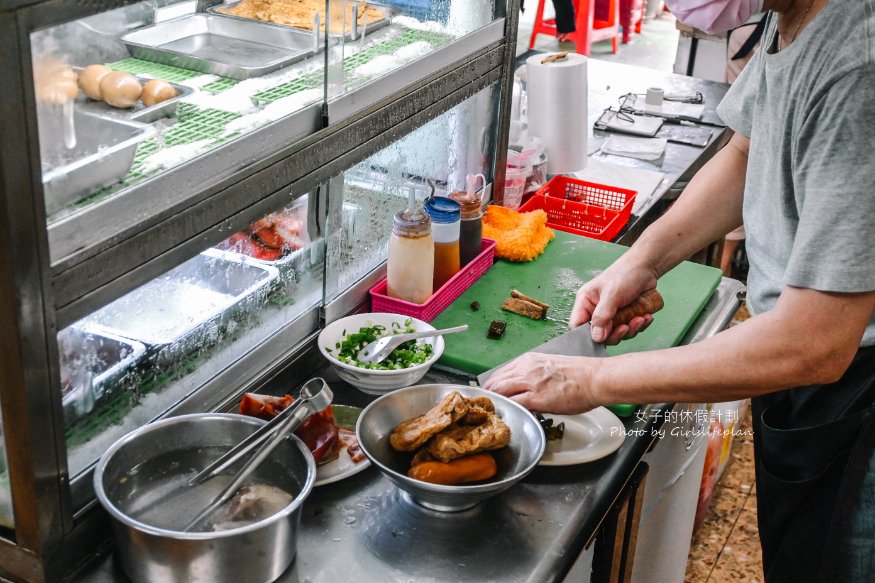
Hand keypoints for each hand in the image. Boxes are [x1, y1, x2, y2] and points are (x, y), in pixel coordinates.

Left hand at [483, 353, 600, 413]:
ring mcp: (531, 383)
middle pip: (496, 382)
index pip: (501, 372)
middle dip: (489, 394)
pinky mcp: (537, 398)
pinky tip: (506, 415)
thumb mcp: (549, 365)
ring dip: (495, 402)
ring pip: (501, 392)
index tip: (491, 392)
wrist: (595, 378)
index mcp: (529, 360)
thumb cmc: (579, 374)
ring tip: (493, 411)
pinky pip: (515, 404)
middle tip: (487, 405)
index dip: (493, 384)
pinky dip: (508, 409)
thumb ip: (533, 374)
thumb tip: (523, 386)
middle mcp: (526, 369)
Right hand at [570, 258, 658, 343]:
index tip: (603, 337)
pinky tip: (646, 317)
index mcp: (586, 302)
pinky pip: (630, 329)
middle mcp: (597, 310)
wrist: (647, 267)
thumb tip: (596, 338)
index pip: (578, 325)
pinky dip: (639, 326)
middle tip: (626, 328)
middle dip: (615, 333)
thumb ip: (602, 316)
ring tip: (639, 318)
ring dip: (630, 329)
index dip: (588, 335)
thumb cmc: (625, 274)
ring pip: (616, 333)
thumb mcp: (612, 295)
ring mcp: (612, 314)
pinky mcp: (625, 316)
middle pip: (599, 334)